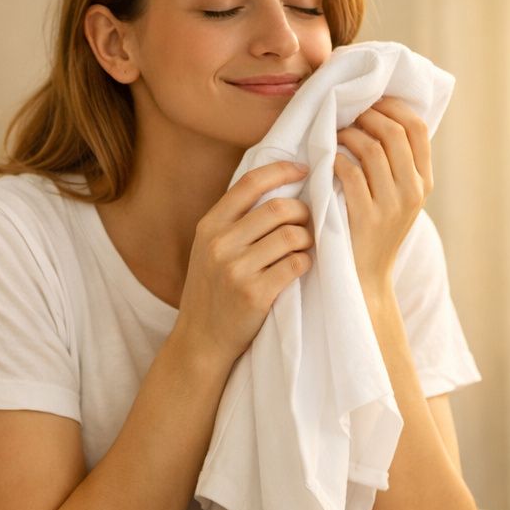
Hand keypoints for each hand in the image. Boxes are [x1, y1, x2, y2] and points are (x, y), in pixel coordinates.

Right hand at [174, 159, 314, 369]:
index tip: (304, 169)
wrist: (201, 340)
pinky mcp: (255, 293)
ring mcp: (236, 269)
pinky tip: (300, 268)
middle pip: (278, 208)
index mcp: (209, 226)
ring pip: (291, 235)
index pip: (250, 183)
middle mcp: (220, 244)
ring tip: (303, 248)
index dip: (282, 170)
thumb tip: (278, 188)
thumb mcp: (209, 250)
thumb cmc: (212, 291)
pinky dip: (306, 262)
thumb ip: (234, 222)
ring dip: (306, 239)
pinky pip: (296, 263)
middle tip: (308, 222)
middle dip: (303, 212)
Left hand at [332, 97, 433, 292]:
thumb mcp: (398, 199)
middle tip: (348, 114)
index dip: (394, 107)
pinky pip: (349, 173)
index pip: (418, 129)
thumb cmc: (374, 232)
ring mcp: (391, 205)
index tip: (373, 101)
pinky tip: (327, 159)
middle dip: (368, 116)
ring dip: (348, 134)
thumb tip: (383, 119)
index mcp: (424, 182)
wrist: (365, 278)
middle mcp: (413, 191)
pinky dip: (336, 159)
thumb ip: (397, 166)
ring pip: (371, 149)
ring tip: (335, 134)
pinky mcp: (366, 217)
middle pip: (394, 133)